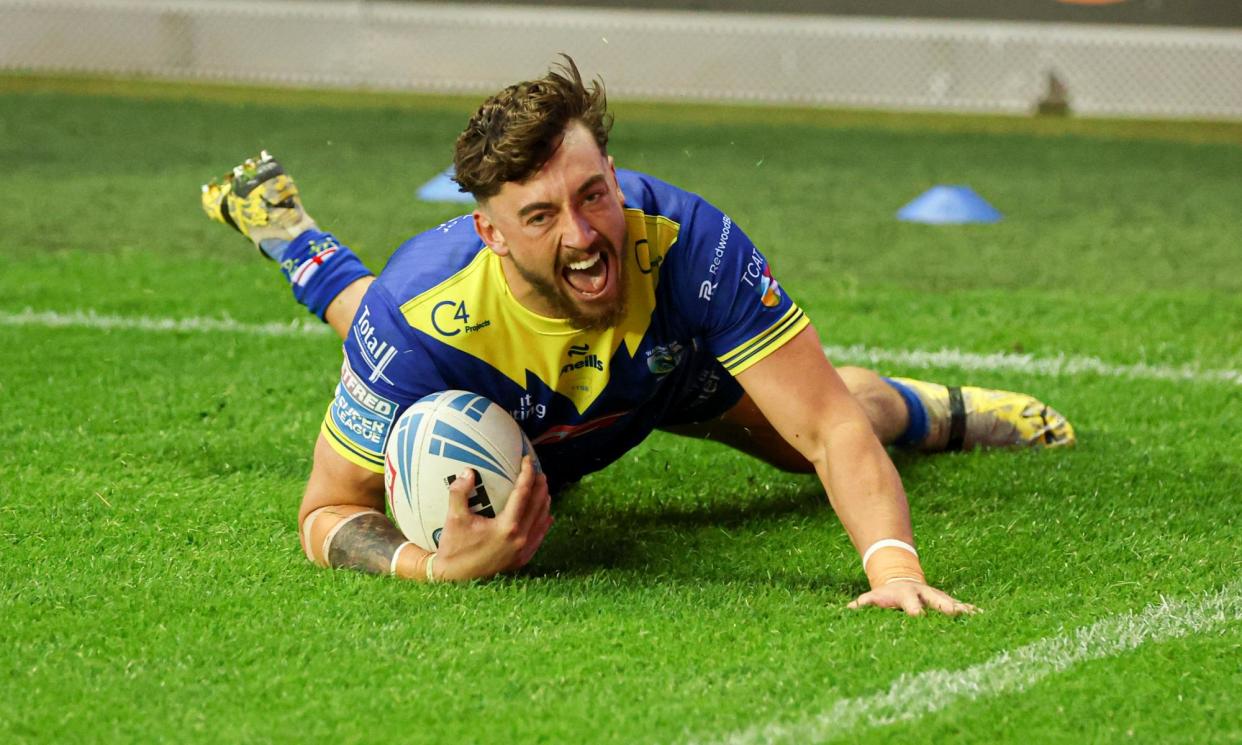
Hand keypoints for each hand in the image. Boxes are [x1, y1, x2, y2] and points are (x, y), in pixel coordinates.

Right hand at [433, 457, 552, 580]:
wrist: (454, 579)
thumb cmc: (453, 547)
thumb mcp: (454, 518)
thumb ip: (459, 492)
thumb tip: (468, 472)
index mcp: (507, 527)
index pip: (524, 493)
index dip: (528, 473)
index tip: (528, 460)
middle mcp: (520, 538)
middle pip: (538, 505)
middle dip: (540, 485)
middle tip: (538, 470)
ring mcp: (522, 550)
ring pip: (542, 520)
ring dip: (544, 502)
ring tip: (543, 488)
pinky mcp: (521, 559)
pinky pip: (539, 537)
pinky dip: (544, 523)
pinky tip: (547, 515)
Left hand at [848, 581, 978, 616]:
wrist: (900, 578)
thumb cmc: (886, 595)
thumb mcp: (874, 597)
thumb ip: (864, 603)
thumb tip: (849, 608)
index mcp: (906, 596)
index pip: (909, 604)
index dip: (913, 610)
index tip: (918, 616)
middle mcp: (924, 594)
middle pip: (935, 600)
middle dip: (944, 606)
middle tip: (954, 613)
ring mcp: (936, 596)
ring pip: (951, 602)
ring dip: (961, 609)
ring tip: (976, 614)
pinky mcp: (945, 601)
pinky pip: (959, 606)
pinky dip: (969, 610)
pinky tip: (983, 615)